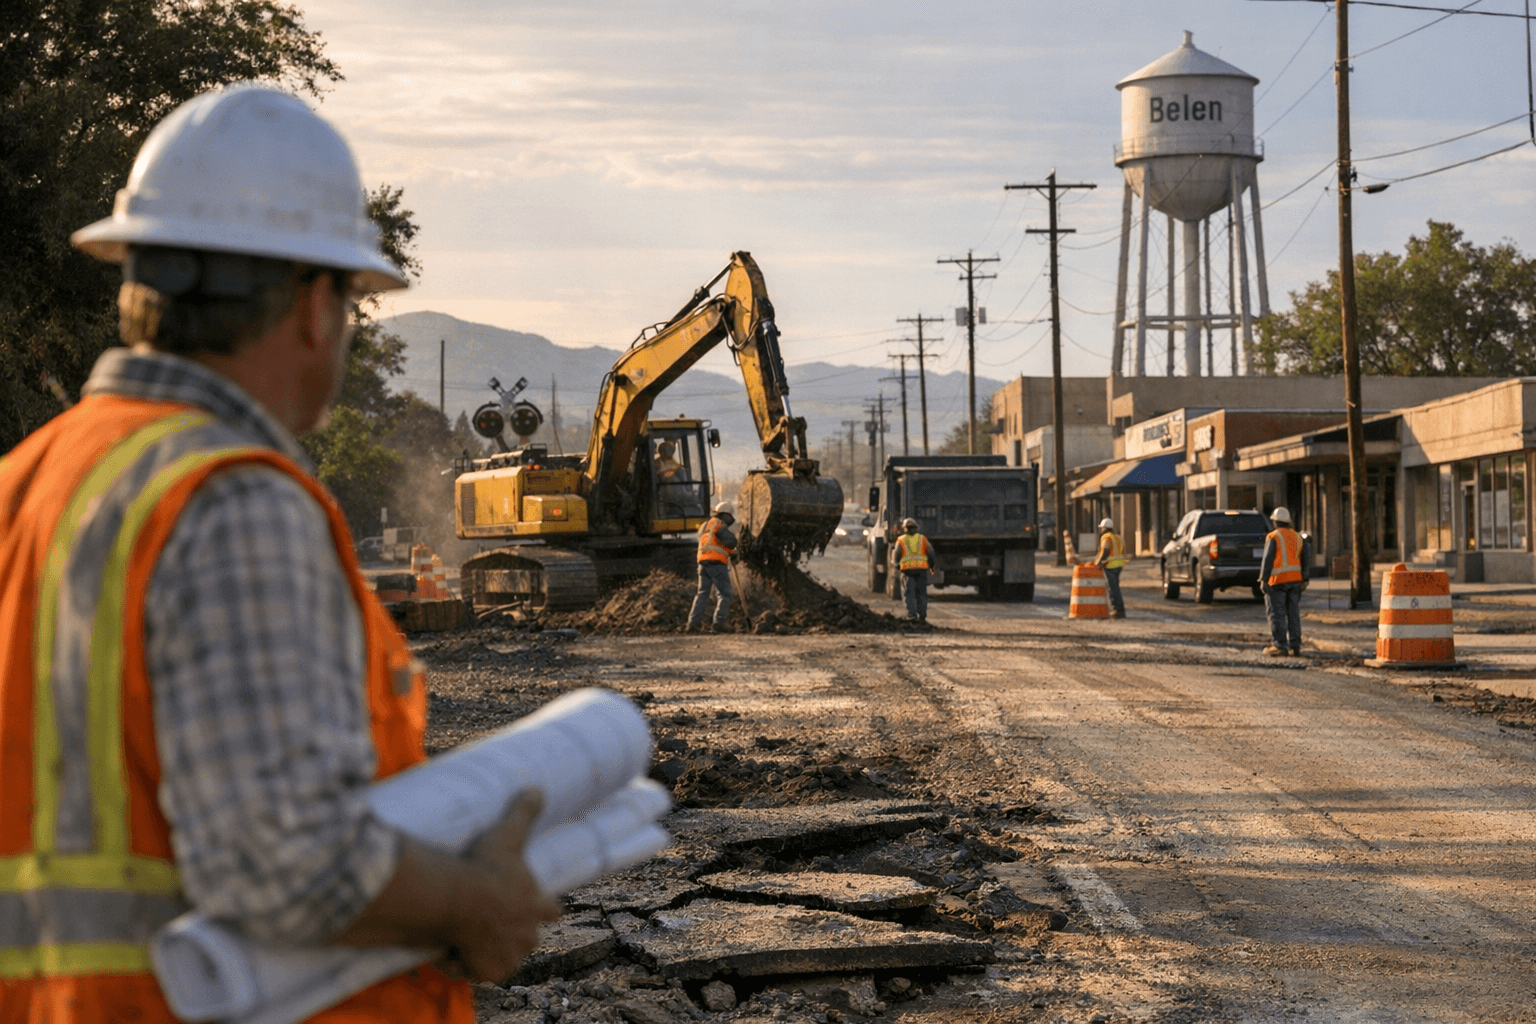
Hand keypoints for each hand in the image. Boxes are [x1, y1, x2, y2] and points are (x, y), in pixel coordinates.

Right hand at [449, 790, 563, 983]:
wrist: (457, 900)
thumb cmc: (485, 867)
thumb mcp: (508, 834)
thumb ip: (524, 812)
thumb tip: (537, 788)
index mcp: (538, 905)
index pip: (553, 910)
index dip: (545, 907)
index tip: (536, 904)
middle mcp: (528, 935)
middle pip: (530, 938)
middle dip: (516, 932)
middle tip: (493, 920)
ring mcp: (509, 956)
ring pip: (507, 958)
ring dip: (494, 951)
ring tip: (472, 937)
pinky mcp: (487, 972)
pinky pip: (480, 973)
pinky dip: (468, 966)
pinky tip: (454, 952)